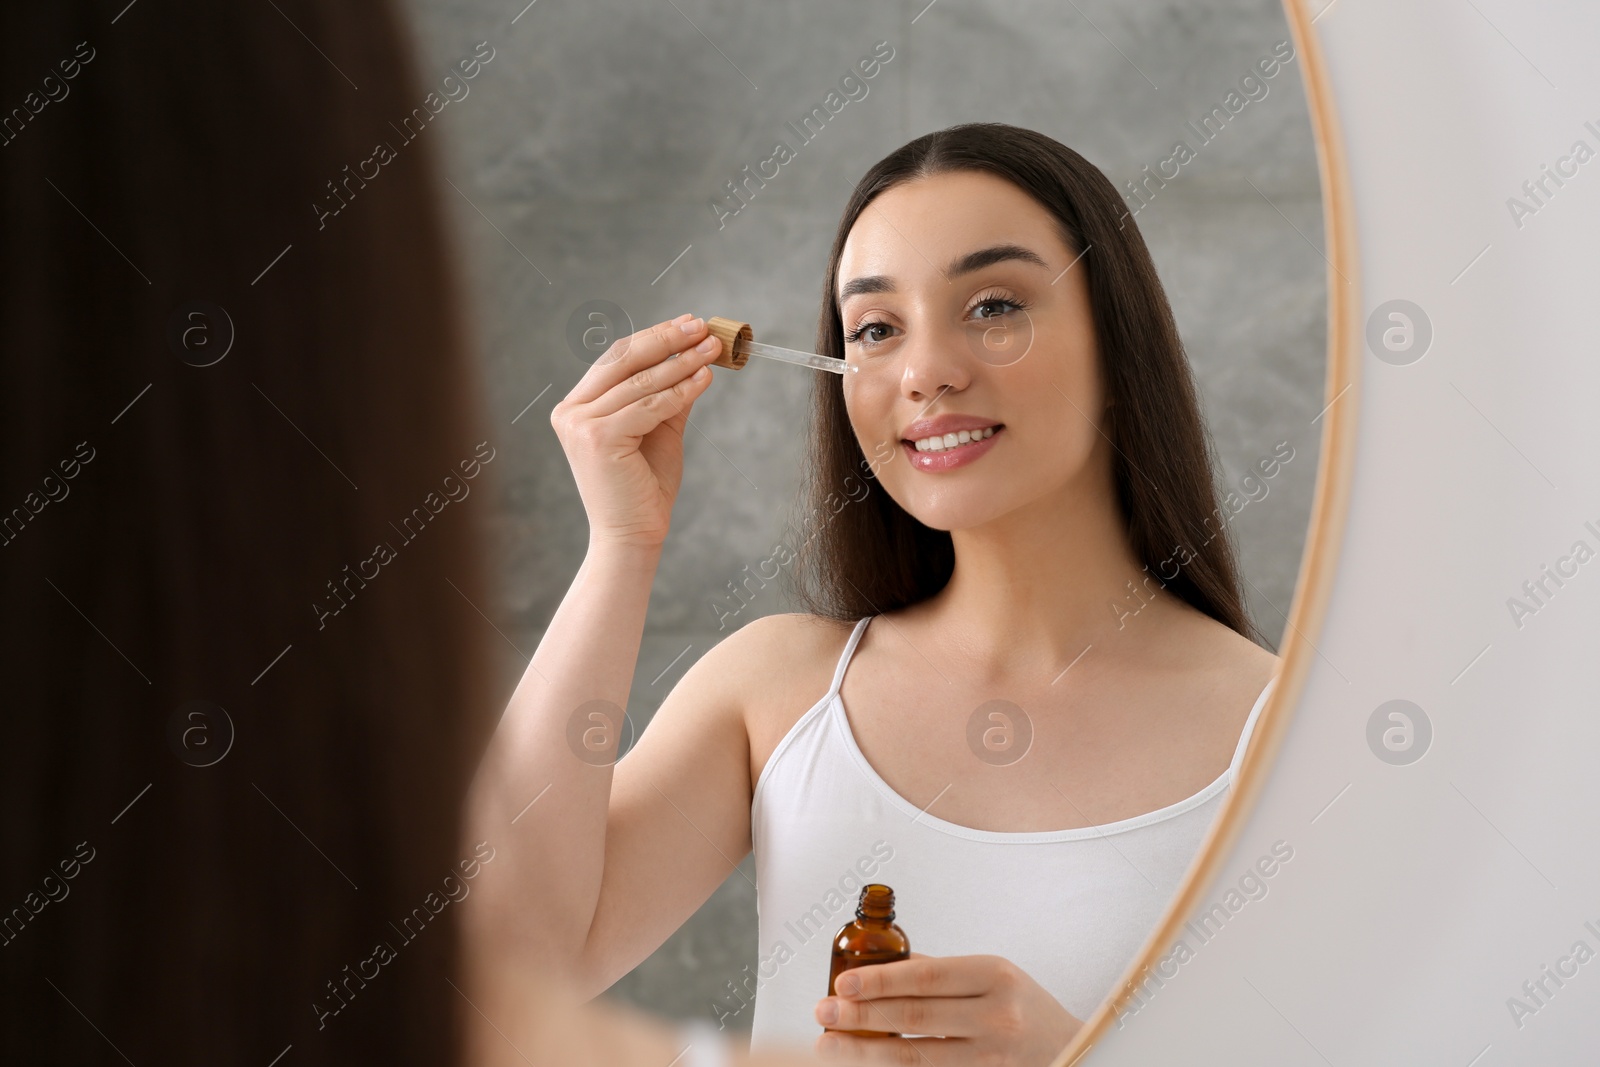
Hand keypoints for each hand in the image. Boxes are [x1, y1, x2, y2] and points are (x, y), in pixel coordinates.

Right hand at [549, 314, 721, 548]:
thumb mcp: (658, 430)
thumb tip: (694, 355)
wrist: (633, 535)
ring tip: (712, 350)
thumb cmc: (644, 487)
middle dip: (667, 340)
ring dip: (681, 363)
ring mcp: (580, 425)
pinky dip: (680, 390)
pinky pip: (649, 406)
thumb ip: (668, 394)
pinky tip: (704, 378)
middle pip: (623, 361)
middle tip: (702, 328)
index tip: (688, 324)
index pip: (616, 359)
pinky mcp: (597, 439)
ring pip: (641, 383)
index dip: (654, 337)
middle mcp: (570, 412)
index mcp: (576, 406)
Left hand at [814, 952, 1083, 1065]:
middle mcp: (997, 1017)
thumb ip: (943, 972)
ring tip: (829, 1045)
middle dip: (861, 1015)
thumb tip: (882, 966)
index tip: (842, 982)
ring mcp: (992, 1058)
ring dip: (865, 1052)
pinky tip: (866, 1065)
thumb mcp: (994, 975)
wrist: (1075, 1050)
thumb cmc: (1026, 1008)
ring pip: (916, 1057)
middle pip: (915, 1018)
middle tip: (823, 1012)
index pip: (926, 977)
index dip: (879, 981)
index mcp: (996, 976)